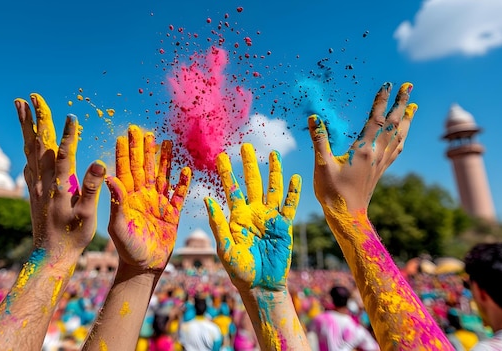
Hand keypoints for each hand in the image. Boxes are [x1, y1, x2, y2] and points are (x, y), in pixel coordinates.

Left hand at [15, 94, 105, 255]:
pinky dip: (26, 146)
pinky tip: (28, 143)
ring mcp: (35, 186)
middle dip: (36, 118)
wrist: (50, 256)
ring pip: (29, 149)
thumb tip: (99, 163)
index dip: (68, 134)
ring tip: (20, 106)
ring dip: (26, 126)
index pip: (63, 154)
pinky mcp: (32, 192)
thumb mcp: (87, 215)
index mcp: (59, 186)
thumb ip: (92, 187)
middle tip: (31, 96)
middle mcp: (43, 182)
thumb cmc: (73, 237)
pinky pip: (27, 163)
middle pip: (38, 144)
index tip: (71, 115)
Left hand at [105, 125, 190, 272]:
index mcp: (128, 198)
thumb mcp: (118, 226)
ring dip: (164, 159)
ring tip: (166, 141)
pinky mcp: (173, 214)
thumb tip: (110, 178)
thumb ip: (117, 202)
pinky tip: (185, 168)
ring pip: (162, 176)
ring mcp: (159, 204)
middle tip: (142, 130)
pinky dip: (183, 182)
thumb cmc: (127, 248)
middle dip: (143, 149)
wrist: (144, 267)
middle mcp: (143, 197)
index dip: (125, 153)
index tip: (124, 135)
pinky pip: (179, 195)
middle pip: (144, 168)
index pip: (126, 170)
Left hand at [205, 144, 300, 291]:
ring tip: (273, 154)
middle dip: (249, 164)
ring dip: (273, 172)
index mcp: (236, 216)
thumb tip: (207, 200)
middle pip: (251, 183)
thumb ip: (217, 224)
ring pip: (272, 189)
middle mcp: (253, 213)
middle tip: (246, 145)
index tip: (220, 155)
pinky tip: (294, 178)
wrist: (261, 285)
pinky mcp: (284, 225)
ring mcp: (269, 218)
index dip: (226, 172)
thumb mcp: (225, 247)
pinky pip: (289, 205)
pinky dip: (293, 192)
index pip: (230, 189)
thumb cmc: (239, 270)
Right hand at [308, 82, 416, 212]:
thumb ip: (319, 140)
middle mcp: (376, 154)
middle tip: (409, 87)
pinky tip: (402, 135)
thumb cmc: (332, 192)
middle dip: (401, 104)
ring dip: (406, 119)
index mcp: (363, 150)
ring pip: (398, 136)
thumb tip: (314, 118)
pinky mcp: (380, 170)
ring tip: (413, 106)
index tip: (388, 84)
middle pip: (393, 124)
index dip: (381, 101)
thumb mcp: (322, 165)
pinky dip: (401, 137)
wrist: (347, 216)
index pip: (376, 119)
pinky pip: (396, 150)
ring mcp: (380, 163)